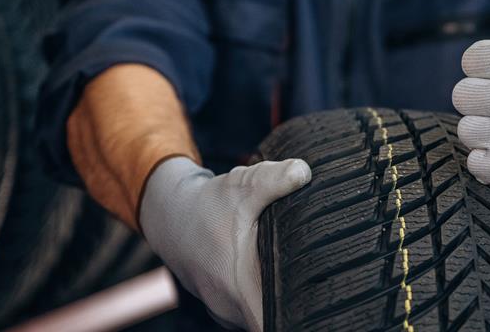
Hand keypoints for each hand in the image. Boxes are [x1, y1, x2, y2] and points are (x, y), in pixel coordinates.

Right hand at [139, 156, 311, 329]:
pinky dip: (267, 293)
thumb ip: (274, 180)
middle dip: (299, 301)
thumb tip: (304, 172)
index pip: (275, 322)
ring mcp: (228, 312)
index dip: (301, 315)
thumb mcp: (241, 188)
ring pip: (265, 313)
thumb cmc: (206, 207)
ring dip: (282, 295)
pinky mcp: (228, 306)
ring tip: (297, 266)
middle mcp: (232, 310)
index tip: (319, 296)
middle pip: (277, 319)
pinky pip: (255, 308)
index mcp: (239, 291)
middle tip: (319, 273)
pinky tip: (278, 268)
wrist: (170, 217)